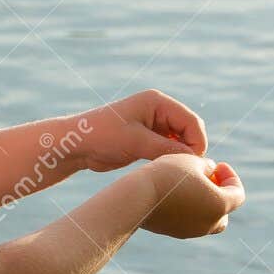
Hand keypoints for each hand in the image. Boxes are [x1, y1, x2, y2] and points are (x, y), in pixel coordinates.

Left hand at [76, 90, 207, 171]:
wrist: (77, 144)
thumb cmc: (103, 136)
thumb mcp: (137, 142)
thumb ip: (167, 148)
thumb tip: (195, 159)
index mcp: (157, 102)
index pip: (191, 121)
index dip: (197, 142)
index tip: (193, 164)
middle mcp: (158, 110)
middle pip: (189, 130)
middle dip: (191, 149)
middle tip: (186, 171)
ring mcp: (153, 124)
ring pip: (181, 141)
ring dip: (181, 155)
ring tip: (176, 172)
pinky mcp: (148, 139)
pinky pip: (169, 148)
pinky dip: (171, 158)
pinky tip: (166, 171)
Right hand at [138, 155, 244, 238]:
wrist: (136, 197)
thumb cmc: (167, 174)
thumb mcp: (191, 160)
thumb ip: (207, 166)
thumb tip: (210, 171)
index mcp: (220, 205)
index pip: (238, 193)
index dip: (231, 176)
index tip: (218, 165)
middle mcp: (209, 223)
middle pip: (224, 211)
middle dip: (220, 193)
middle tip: (208, 177)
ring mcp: (191, 231)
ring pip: (206, 218)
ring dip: (203, 202)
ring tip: (189, 185)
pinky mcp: (174, 232)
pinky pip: (188, 221)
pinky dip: (188, 209)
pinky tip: (174, 193)